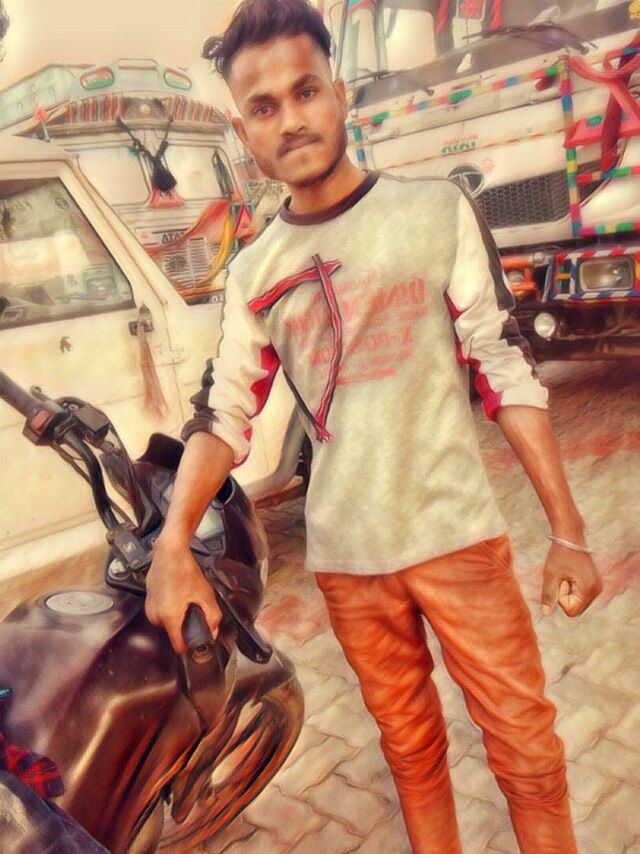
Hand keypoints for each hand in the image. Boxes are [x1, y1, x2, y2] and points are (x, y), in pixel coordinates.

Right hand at [145, 534, 222, 654]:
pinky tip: (177, 595)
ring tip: (184, 599)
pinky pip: (162, 613)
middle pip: (174, 633)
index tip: (197, 641)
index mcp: (169, 617)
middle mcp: (155, 616)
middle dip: (185, 625)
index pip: (178, 647)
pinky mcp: (148, 602)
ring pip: (168, 623)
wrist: (169, 552)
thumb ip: (212, 617)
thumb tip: (213, 632)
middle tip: (194, 609)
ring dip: (178, 616)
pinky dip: (170, 608)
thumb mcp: (206, 595)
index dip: (191, 645)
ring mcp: (149, 609)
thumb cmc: (185, 570)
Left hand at [541, 542, 601, 617]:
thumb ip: (549, 596)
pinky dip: (572, 587)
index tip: (560, 581)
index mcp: (589, 590)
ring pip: (577, 601)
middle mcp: (597, 590)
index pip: (571, 611)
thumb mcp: (550, 575)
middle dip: (565, 596)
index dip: (561, 599)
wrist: (570, 537)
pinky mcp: (594, 583)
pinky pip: (580, 594)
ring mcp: (597, 587)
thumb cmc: (559, 554)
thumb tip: (546, 614)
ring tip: (566, 574)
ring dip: (567, 591)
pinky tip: (570, 573)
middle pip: (575, 608)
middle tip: (562, 577)